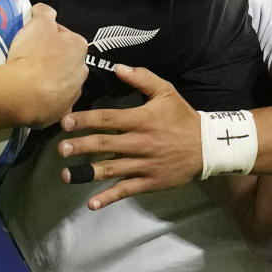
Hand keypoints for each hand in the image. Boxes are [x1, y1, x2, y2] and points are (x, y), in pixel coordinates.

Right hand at [6, 3, 87, 127]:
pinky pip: (55, 102)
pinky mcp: (62, 112)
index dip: (47, 35)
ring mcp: (74, 93)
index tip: (33, 39)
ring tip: (30, 80)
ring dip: (51, 80)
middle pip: (65, 60)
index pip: (64, 35)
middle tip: (31, 59)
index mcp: (79, 46)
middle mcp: (82, 70)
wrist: (23, 94)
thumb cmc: (32, 54)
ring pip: (62, 82)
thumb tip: (44, 10)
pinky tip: (34, 96)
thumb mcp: (38, 23)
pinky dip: (47, 100)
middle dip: (53, 59)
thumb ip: (44, 12)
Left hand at [56, 65, 200, 209]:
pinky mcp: (150, 182)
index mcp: (141, 120)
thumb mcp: (166, 92)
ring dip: (87, 172)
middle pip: (105, 144)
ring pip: (112, 169)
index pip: (108, 119)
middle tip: (61, 149)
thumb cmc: (182, 118)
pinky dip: (108, 197)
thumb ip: (142, 78)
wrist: (209, 147)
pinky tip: (92, 203)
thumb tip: (117, 68)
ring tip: (66, 174)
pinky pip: (126, 190)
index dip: (85, 120)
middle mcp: (140, 142)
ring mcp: (144, 164)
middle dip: (81, 146)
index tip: (65, 122)